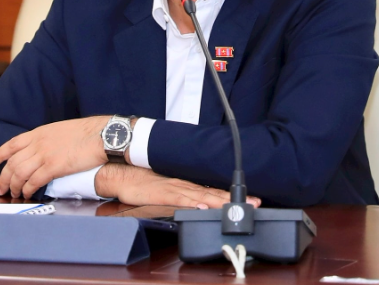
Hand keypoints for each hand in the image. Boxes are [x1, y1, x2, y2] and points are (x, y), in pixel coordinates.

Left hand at [0, 116, 108, 197]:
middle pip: (12, 162)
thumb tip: (42, 151)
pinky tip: (28, 194)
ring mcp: (45, 155)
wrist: (101, 135)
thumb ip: (48, 139)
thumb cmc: (87, 132)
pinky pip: (34, 181)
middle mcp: (38, 143)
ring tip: (14, 194)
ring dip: (14, 186)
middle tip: (1, 189)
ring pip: (19, 173)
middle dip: (3, 177)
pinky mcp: (54, 167)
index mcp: (39, 132)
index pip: (12, 144)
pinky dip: (28, 189)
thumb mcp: (61, 130)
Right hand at [95, 164, 261, 208]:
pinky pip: (181, 200)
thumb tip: (200, 200)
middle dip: (234, 199)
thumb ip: (183, 193)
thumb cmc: (144, 181)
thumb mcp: (167, 186)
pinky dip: (194, 203)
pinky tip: (204, 207)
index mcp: (187, 184)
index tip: (251, 200)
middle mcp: (185, 185)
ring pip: (202, 196)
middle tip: (255, 203)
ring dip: (220, 201)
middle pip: (214, 193)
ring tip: (236, 206)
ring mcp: (175, 189)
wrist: (124, 172)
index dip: (233, 195)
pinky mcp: (164, 194)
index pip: (214, 190)